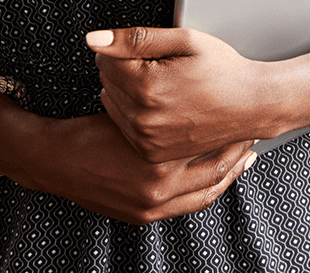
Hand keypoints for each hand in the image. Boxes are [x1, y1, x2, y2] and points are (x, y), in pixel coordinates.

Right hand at [36, 112, 255, 224]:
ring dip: (226, 176)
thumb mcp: (133, 108)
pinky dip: (204, 190)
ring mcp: (151, 207)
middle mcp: (158, 190)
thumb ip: (165, 104)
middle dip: (238, 156)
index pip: (212, 147)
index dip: (232, 131)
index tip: (245, 117)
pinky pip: (186, 205)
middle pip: (216, 175)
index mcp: (157, 162)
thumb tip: (200, 93)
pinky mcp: (142, 216)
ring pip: (205, 194)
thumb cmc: (92, 128)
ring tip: (242, 158)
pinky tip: (212, 175)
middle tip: (252, 138)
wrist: (56, 159)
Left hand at [87, 26, 274, 162]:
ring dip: (126, 90)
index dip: (124, 47)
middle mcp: (142, 118)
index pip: (104, 59)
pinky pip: (123, 125)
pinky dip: (133, 112)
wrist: (250, 105)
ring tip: (160, 84)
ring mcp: (146, 139)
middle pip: (105, 81)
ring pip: (110, 102)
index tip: (148, 49)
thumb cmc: (223, 70)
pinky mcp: (151, 153)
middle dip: (124, 67)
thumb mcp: (185, 41)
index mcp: (147, 86)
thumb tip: (94, 39)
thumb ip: (136, 38)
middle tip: (159, 65)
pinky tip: (159, 103)